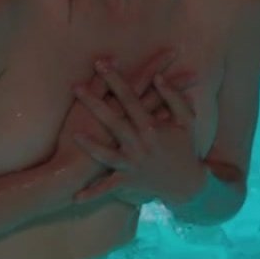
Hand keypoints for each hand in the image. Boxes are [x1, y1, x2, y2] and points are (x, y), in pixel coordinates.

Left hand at [69, 61, 205, 207]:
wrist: (187, 185)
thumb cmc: (185, 149)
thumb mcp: (186, 122)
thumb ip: (174, 98)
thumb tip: (159, 77)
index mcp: (151, 127)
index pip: (129, 98)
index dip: (115, 79)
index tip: (100, 63)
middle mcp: (139, 144)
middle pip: (112, 120)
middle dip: (93, 102)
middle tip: (76, 87)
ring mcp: (131, 164)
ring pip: (106, 153)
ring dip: (89, 144)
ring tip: (72, 132)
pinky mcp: (127, 181)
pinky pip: (107, 187)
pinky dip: (92, 192)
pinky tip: (75, 195)